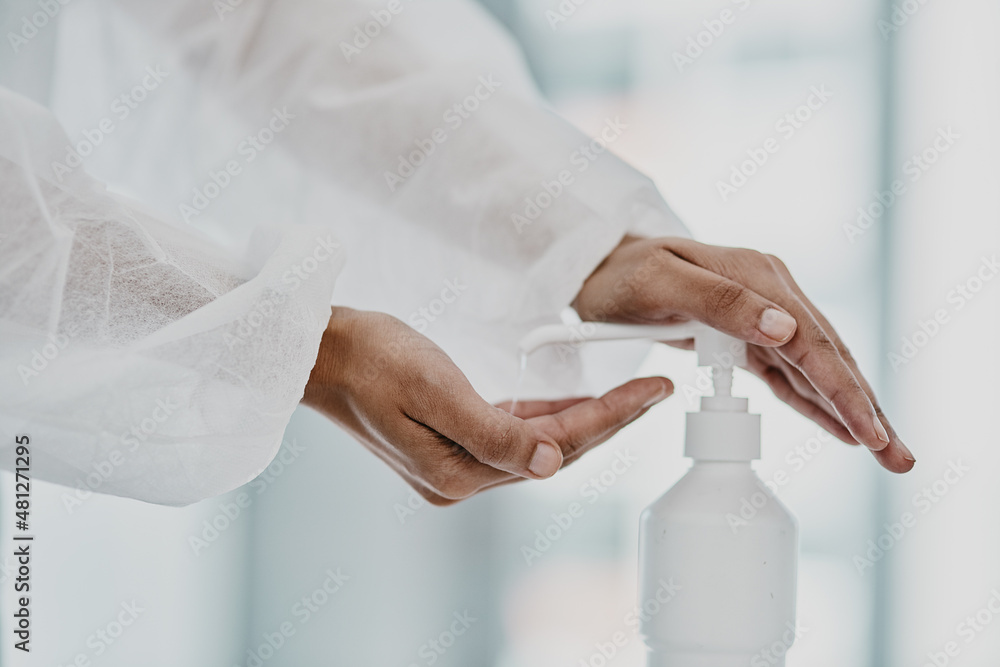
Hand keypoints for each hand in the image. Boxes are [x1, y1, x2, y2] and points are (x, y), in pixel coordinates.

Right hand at [302, 307, 672, 503]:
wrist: (322, 353)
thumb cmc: (371, 359)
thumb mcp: (434, 387)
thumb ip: (495, 430)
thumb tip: (552, 464)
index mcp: (458, 471)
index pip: (555, 446)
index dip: (610, 416)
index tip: (653, 391)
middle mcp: (459, 478)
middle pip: (553, 452)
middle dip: (608, 420)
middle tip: (655, 391)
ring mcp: (452, 465)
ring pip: (537, 445)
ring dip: (581, 421)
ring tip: (627, 396)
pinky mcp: (447, 446)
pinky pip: (512, 434)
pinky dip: (545, 419)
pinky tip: (568, 406)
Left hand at [572, 235, 914, 472]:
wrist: (600, 268)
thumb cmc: (622, 274)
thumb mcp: (659, 283)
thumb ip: (719, 301)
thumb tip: (784, 328)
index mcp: (757, 276)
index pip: (811, 341)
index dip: (843, 389)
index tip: (870, 431)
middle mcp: (770, 293)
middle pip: (828, 356)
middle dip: (865, 408)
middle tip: (899, 457)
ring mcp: (763, 314)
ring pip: (816, 369)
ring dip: (850, 410)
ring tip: (886, 452)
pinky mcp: (748, 336)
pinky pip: (788, 375)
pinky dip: (815, 403)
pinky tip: (840, 428)